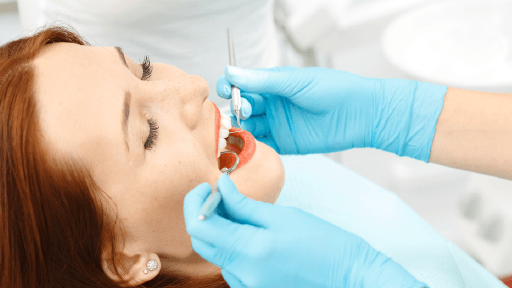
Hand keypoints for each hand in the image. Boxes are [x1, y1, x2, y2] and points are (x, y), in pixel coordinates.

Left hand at [184, 174, 426, 287]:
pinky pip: (232, 266)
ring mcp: (248, 287)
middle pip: (203, 243)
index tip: (204, 187)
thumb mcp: (283, 216)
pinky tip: (249, 234)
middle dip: (204, 215)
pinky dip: (233, 246)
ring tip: (239, 212)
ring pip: (217, 254)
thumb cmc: (325, 244)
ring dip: (220, 231)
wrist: (350, 276)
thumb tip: (220, 187)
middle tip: (219, 195)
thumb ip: (244, 205)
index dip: (196, 202)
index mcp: (251, 252)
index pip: (200, 226)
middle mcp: (244, 275)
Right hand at [217, 66, 446, 161]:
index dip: (231, 86)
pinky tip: (250, 143)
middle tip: (242, 111)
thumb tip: (232, 72)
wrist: (361, 114)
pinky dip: (253, 145)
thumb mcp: (296, 81)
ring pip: (250, 126)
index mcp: (274, 84)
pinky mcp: (285, 143)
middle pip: (243, 106)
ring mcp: (278, 124)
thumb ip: (263, 80)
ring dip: (241, 128)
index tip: (226, 90)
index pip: (243, 84)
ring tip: (244, 128)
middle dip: (237, 108)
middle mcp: (273, 104)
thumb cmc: (334, 89)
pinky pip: (263, 145)